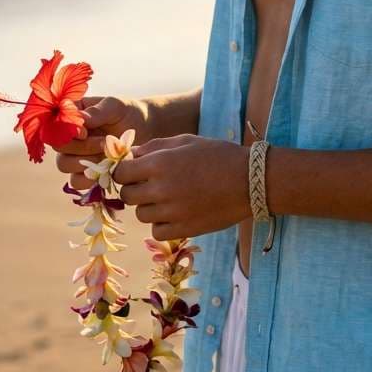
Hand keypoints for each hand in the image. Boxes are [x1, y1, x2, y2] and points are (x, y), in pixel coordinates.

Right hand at [54, 95, 154, 191]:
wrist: (145, 130)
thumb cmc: (127, 112)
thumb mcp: (114, 106)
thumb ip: (97, 112)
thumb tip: (80, 118)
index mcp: (70, 114)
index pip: (55, 125)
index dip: (66, 132)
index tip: (85, 133)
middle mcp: (68, 136)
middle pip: (59, 147)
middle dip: (82, 147)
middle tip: (105, 143)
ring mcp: (75, 155)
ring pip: (64, 165)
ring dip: (86, 162)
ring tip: (109, 156)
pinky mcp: (85, 172)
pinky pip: (76, 181)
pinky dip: (90, 178)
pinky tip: (107, 169)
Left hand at [113, 135, 249, 240]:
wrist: (250, 180)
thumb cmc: (218, 155)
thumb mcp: (186, 141)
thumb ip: (155, 147)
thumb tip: (131, 155)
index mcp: (159, 163)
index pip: (121, 173)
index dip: (124, 172)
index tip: (133, 172)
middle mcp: (161, 188)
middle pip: (127, 196)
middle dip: (134, 189)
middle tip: (149, 185)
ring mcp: (172, 211)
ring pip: (141, 214)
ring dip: (148, 206)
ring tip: (167, 198)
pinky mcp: (184, 229)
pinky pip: (157, 231)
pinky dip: (161, 223)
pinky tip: (174, 213)